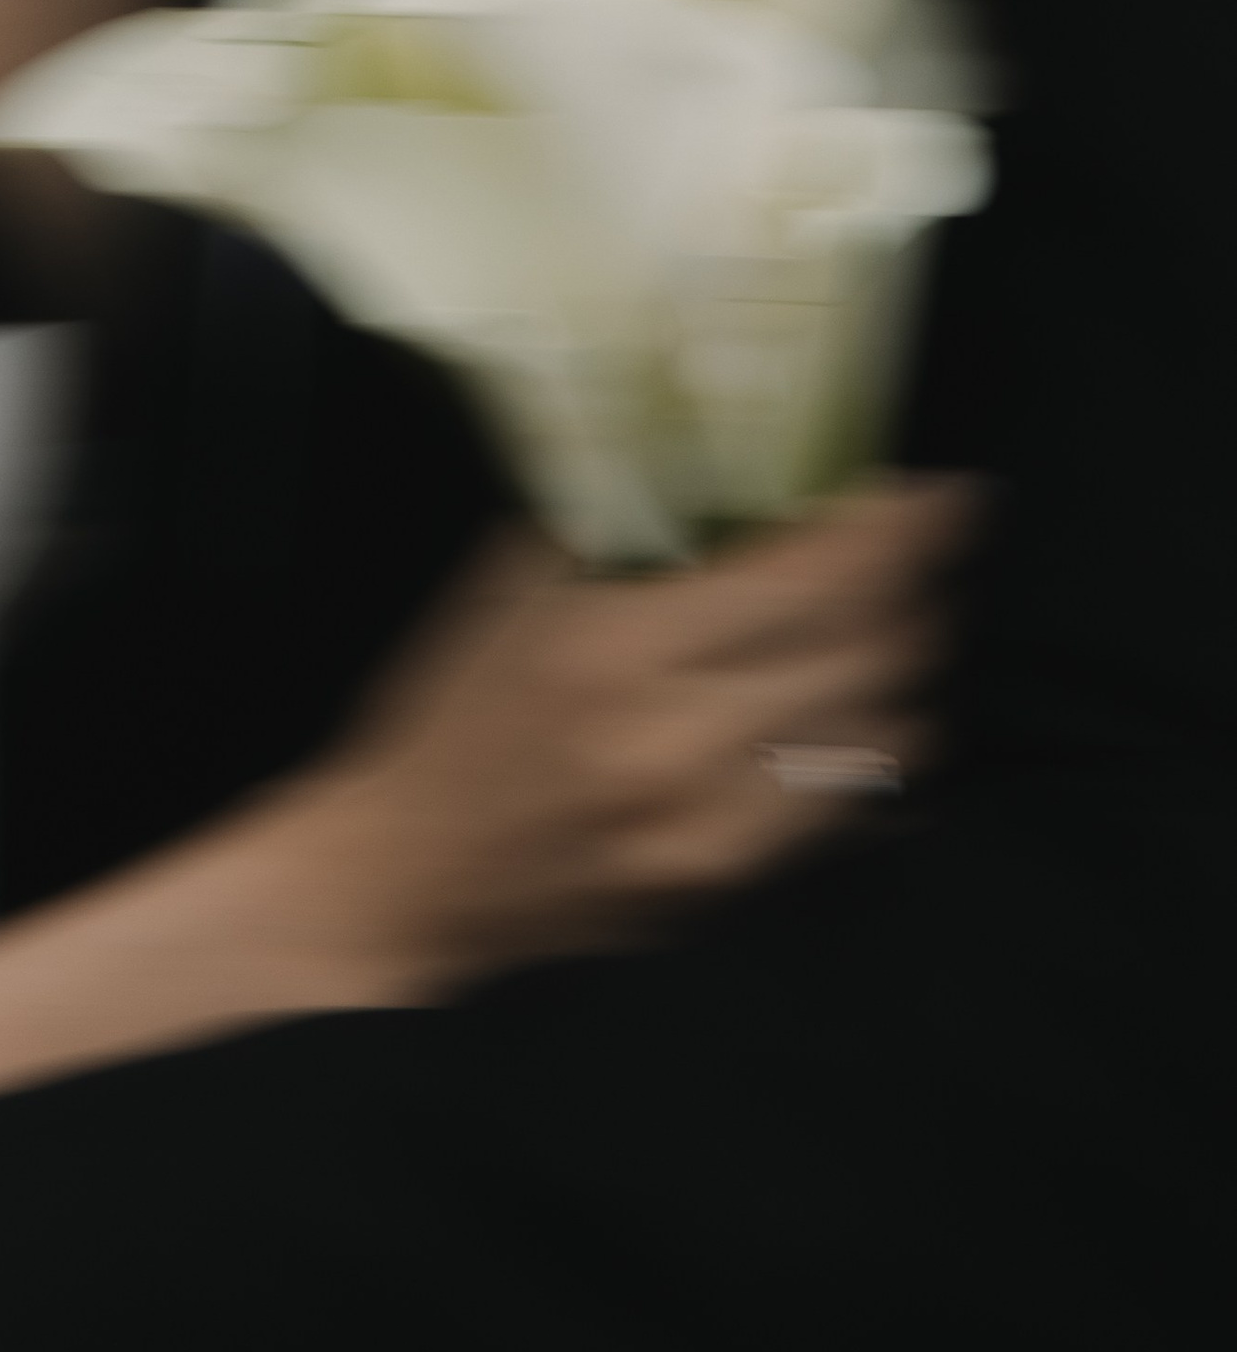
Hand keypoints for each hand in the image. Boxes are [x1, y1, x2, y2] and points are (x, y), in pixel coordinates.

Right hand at [317, 475, 969, 994]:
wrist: (408, 879)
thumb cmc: (453, 711)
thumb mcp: (513, 583)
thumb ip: (623, 521)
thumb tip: (734, 463)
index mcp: (616, 646)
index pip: (808, 579)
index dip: (896, 531)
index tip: (944, 491)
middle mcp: (677, 743)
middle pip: (867, 655)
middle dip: (921, 590)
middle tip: (928, 548)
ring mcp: (713, 830)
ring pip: (880, 740)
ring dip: (912, 671)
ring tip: (906, 624)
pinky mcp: (730, 887)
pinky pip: (852, 810)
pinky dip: (879, 750)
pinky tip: (869, 711)